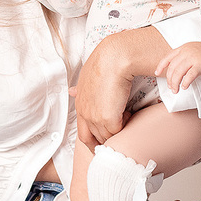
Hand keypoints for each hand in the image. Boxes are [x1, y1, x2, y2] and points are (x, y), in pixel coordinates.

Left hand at [74, 27, 170, 147]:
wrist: (114, 58)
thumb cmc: (104, 62)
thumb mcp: (86, 76)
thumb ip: (80, 88)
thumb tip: (71, 91)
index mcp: (79, 104)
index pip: (83, 132)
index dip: (94, 137)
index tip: (105, 137)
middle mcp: (84, 113)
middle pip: (90, 140)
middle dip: (103, 142)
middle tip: (116, 136)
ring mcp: (94, 117)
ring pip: (106, 137)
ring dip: (116, 131)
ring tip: (125, 116)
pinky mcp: (108, 118)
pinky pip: (117, 132)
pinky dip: (125, 125)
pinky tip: (129, 112)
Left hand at [155, 41, 200, 91]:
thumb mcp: (192, 50)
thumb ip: (183, 57)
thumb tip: (174, 69)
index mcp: (183, 48)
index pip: (168, 57)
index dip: (161, 66)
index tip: (157, 73)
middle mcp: (186, 52)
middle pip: (172, 68)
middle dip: (170, 80)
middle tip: (171, 87)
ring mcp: (193, 58)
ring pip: (178, 73)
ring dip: (175, 83)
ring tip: (176, 90)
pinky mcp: (200, 65)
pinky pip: (189, 76)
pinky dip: (185, 83)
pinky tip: (185, 87)